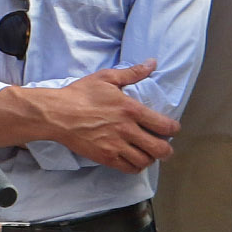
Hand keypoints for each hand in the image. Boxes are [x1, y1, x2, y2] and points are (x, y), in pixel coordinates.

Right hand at [0, 60, 180, 172]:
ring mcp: (116, 146)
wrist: (58, 113)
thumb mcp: (108, 78)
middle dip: (167, 149)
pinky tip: (134, 159)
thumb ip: (133, 73)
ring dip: (151, 158)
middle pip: (160, 149)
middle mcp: (127, 130)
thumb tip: (152, 63)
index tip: (172, 129)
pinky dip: (136, 166)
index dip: (173, 129)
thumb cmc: (81, 94)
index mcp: (131, 109)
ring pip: (145, 161)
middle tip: (165, 146)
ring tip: (149, 153)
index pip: (164, 125)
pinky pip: (128, 168)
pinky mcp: (105, 157)